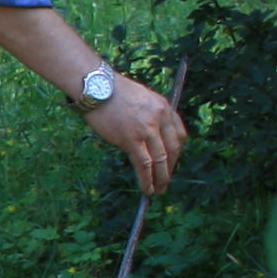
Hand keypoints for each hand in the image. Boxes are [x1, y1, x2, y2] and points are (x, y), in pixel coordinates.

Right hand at [84, 74, 187, 195]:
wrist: (97, 87)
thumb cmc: (113, 92)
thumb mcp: (142, 98)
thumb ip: (150, 114)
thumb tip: (149, 135)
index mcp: (164, 107)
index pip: (179, 135)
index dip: (177, 153)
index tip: (171, 163)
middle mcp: (160, 118)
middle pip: (173, 149)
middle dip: (170, 168)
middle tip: (166, 181)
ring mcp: (147, 130)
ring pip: (160, 159)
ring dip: (161, 178)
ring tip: (159, 190)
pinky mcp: (132, 139)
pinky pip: (144, 164)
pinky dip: (147, 179)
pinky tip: (147, 188)